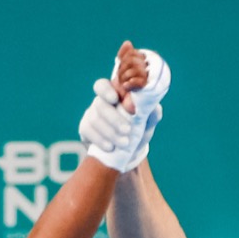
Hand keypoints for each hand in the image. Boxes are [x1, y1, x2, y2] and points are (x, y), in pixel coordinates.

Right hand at [80, 41, 169, 171]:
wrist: (128, 152)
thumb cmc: (139, 130)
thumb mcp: (148, 121)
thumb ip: (152, 112)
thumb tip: (153, 107)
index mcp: (115, 94)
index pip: (103, 85)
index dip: (106, 90)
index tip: (115, 99)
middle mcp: (101, 101)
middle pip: (100, 104)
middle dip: (113, 118)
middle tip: (127, 130)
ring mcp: (91, 115)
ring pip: (94, 119)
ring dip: (110, 132)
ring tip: (124, 143)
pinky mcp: (85, 129)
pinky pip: (87, 131)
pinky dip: (100, 140)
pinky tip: (110, 147)